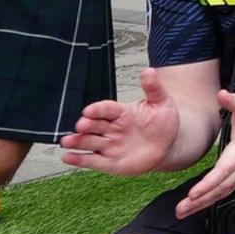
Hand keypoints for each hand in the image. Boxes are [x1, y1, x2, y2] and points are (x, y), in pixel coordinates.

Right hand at [63, 69, 186, 176]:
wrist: (168, 144)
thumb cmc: (162, 121)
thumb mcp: (161, 102)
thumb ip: (153, 88)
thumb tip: (149, 71)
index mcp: (122, 112)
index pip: (107, 109)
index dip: (98, 109)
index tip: (89, 111)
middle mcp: (111, 128)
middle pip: (94, 126)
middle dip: (86, 125)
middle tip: (80, 125)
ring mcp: (109, 145)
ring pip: (89, 142)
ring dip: (77, 142)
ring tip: (66, 141)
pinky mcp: (110, 162)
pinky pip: (93, 161)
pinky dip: (79, 160)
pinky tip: (67, 158)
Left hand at [177, 89, 234, 214]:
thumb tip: (222, 95)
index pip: (224, 170)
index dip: (209, 182)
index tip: (194, 193)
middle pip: (220, 188)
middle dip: (200, 200)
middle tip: (181, 208)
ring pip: (221, 193)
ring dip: (201, 204)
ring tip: (182, 212)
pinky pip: (223, 193)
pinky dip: (208, 202)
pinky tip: (194, 207)